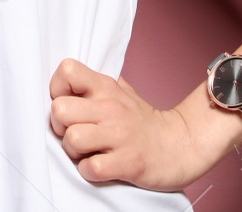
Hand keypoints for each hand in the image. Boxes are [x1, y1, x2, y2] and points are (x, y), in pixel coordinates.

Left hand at [49, 57, 232, 191]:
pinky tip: (101, 167)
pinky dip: (90, 172)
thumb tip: (68, 80)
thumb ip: (96, 85)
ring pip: (71, 139)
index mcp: (106, 87)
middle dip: (60, 127)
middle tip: (75, 134)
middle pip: (59, 110)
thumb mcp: (122, 92)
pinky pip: (91, 168)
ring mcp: (120, 135)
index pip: (66, 70)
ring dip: (73, 153)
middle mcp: (111, 107)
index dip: (57, 89)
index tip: (68, 104)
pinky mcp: (128, 163)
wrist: (183, 144)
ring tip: (88, 153)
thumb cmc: (146, 122)